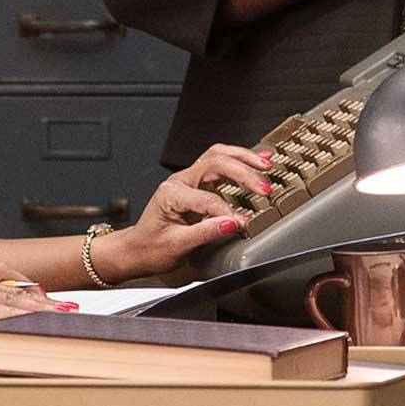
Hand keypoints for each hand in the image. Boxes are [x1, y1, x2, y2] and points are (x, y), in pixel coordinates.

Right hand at [0, 261, 67, 327]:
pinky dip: (11, 316)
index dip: (24, 282)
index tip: (42, 291)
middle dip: (41, 297)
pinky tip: (26, 321)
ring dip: (36, 308)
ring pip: (7, 298)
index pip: (0, 273)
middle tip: (66, 306)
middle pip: (12, 286)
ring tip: (60, 314)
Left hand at [103, 144, 274, 274]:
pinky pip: (219, 164)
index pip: (207, 198)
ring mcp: (188, 179)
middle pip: (215, 163)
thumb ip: (205, 232)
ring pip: (218, 155)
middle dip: (243, 173)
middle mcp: (179, 181)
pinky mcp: (197, 184)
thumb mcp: (177, 245)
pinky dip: (238, 161)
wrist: (138, 249)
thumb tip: (232, 224)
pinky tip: (255, 162)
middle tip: (264, 188)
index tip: (243, 224)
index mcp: (171, 193)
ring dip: (243, 158)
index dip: (227, 212)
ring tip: (266, 163)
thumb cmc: (152, 248)